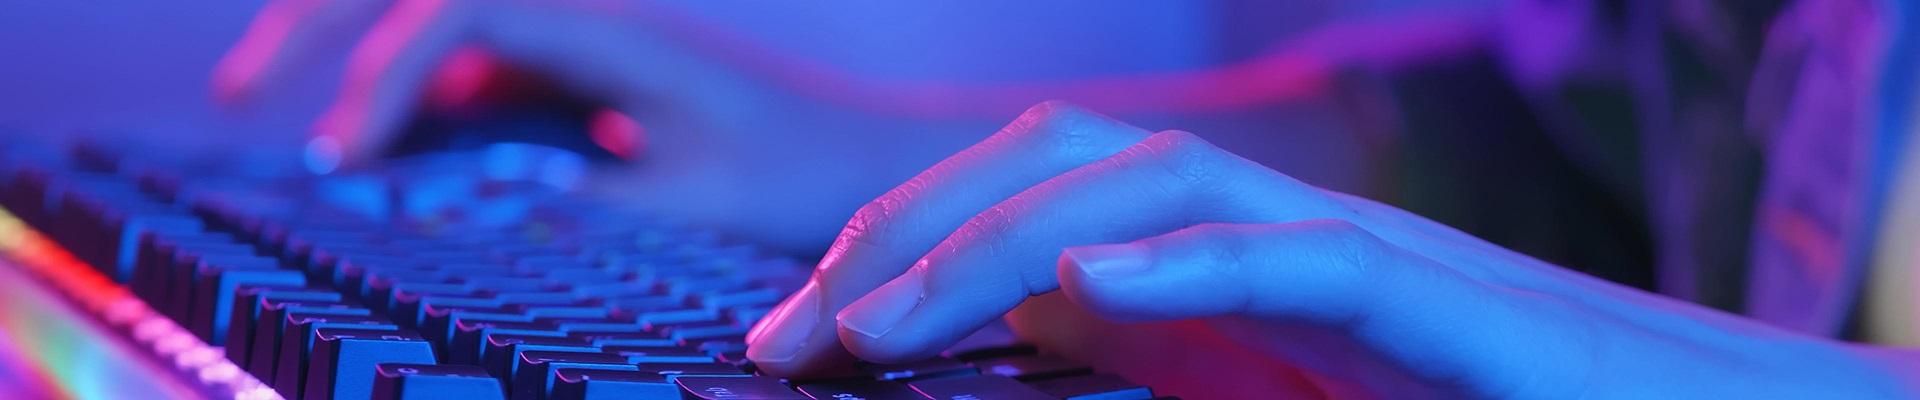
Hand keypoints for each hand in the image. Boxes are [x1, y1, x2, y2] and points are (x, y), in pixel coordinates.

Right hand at [214, 0, 996, 249]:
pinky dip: (424, 126)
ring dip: (368, 80)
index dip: (380, 77)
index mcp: (610, 32)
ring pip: (444, 45)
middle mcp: (584, 27)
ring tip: (305, 154)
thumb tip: (452, 211)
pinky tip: (393, 179)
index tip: (338, 164)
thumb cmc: (806, 178)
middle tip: (238, 98)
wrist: (885, 169)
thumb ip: (573, 206)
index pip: (459, 15)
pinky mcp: (585, 96)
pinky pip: (481, 93)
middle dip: (322, 33)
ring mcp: (581, 58)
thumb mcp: (692, 207)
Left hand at [744, 101, 1917, 397]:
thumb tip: (1022, 317)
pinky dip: (1187, 260)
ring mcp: (1335, 244)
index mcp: (1199, 249)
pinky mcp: (1416, 296)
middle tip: (795, 334)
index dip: (896, 248)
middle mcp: (1251, 221)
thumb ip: (1132, 345)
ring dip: (1000, 244)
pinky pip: (1296, 254)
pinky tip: (1088, 283)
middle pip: (1057, 161)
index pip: (1022, 197)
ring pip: (1152, 182)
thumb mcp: (1238, 379)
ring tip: (885, 323)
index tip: (789, 336)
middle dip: (909, 234)